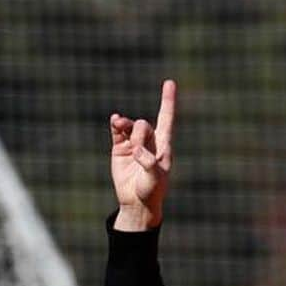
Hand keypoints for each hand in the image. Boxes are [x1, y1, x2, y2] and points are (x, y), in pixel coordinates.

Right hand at [109, 79, 176, 228]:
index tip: (170, 82)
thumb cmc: (152, 191)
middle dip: (139, 134)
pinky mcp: (120, 147)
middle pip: (143, 125)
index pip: (166, 119)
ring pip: (129, 125)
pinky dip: (116, 124)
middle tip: (137, 152)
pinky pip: (117, 130)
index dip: (167, 101)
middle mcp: (149, 141)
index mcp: (163, 146)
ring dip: (125, 126)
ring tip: (119, 127)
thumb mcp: (155, 179)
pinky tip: (115, 121)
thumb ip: (148, 163)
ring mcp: (133, 143)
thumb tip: (136, 150)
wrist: (136, 202)